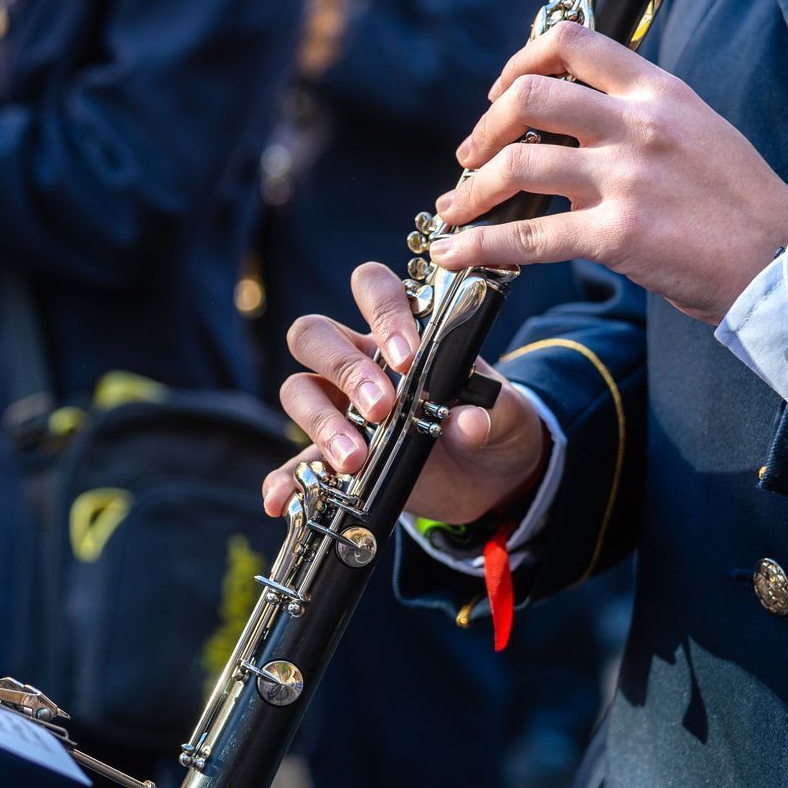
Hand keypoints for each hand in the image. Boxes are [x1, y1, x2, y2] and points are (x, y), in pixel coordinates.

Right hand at [263, 263, 549, 525]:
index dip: (383, 313)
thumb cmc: (494, 426)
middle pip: (314, 335)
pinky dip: (284, 479)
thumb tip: (467, 422)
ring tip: (355, 460)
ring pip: (297, 390)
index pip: (373, 289)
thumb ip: (489, 411)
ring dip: (321, 421)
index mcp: (403, 334)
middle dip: (344, 369)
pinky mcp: (332, 457)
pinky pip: (293, 463)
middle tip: (381, 409)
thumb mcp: (505, 415)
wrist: (492, 479)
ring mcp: (340, 410)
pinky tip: (282, 499)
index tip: (407, 357)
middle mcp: (360, 363)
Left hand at [430, 22, 787, 325]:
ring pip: (516, 166)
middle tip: (468, 157)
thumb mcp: (694, 129)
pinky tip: (456, 252)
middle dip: (482, 129)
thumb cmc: (736, 202)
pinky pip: (526, 238)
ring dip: (469, 191)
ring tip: (454, 209)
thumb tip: (569, 120)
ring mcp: (626, 179)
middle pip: (528, 98)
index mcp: (657, 92)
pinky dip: (478, 245)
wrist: (784, 258)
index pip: (573, 43)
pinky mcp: (616, 235)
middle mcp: (638, 126)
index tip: (500, 93)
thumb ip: (635, 116)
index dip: (520, 62)